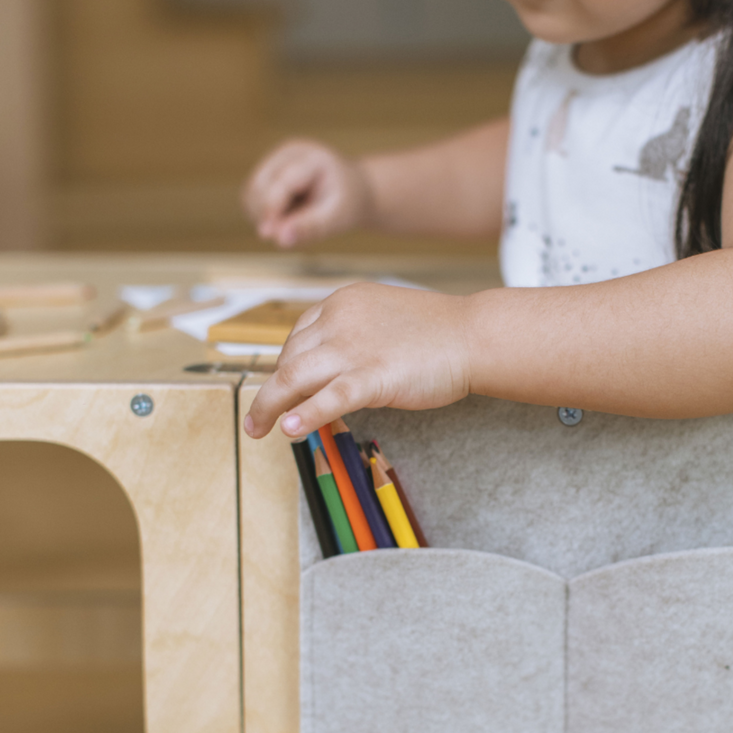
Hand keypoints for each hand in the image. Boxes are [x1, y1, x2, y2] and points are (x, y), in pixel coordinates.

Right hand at [242, 138, 371, 246]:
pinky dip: (262, 215)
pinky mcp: (267, 172)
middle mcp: (289, 153)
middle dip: (265, 215)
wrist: (354, 190)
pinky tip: (285, 219)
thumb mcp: (338, 217)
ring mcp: (275, 159)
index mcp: (312, 158)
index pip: (282, 183)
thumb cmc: (348, 203)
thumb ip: (310, 228)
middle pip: (260, 186)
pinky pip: (251, 198)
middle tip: (285, 237)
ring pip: (250, 193)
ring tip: (293, 224)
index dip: (271, 208)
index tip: (266, 235)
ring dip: (262, 216)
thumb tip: (279, 240)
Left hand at [244, 283, 473, 438]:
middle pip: (289, 357)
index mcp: (343, 301)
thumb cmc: (440, 330)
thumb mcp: (386, 317)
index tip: (285, 385)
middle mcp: (339, 320)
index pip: (298, 334)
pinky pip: (327, 399)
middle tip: (262, 415)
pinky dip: (303, 416)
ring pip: (293, 378)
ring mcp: (353, 348)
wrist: (474, 335)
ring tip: (257, 429)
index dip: (286, 363)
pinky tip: (289, 431)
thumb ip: (357, 334)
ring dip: (268, 406)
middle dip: (273, 389)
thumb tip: (335, 366)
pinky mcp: (371, 377)